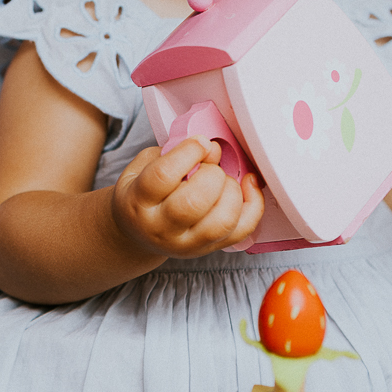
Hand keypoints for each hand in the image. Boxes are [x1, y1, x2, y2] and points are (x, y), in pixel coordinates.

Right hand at [112, 138, 263, 258]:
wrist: (138, 235)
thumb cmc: (142, 195)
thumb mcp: (145, 166)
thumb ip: (174, 153)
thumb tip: (213, 149)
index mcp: (138, 202)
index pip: (163, 176)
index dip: (188, 152)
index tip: (200, 142)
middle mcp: (161, 228)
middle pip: (194, 202)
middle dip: (211, 174)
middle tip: (208, 166)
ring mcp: (187, 244)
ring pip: (222, 221)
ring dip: (231, 191)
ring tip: (222, 180)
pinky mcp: (209, 249)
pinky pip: (242, 230)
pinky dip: (253, 205)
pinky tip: (247, 187)